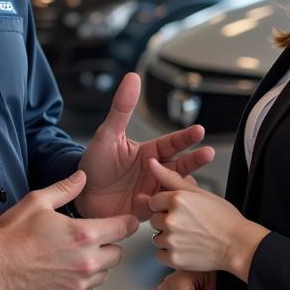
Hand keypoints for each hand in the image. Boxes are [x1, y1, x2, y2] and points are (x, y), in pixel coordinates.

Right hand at [0, 170, 138, 289]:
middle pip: (118, 254)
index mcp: (84, 235)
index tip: (126, 221)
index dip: (127, 222)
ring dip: (98, 263)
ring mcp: (78, 283)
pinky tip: (68, 269)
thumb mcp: (39, 201)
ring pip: (105, 273)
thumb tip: (82, 177)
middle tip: (93, 236)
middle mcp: (87, 261)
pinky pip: (89, 289)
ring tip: (77, 253)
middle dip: (110, 244)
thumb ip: (65, 188)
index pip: (123, 229)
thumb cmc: (14, 235)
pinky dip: (84, 280)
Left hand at [77, 72, 214, 221]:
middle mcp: (154, 172)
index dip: (185, 137)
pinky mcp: (146, 212)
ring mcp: (152, 192)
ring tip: (190, 184)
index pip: (171, 143)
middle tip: (208, 153)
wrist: (80, 195)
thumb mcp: (108, 134)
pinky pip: (159, 209)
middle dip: (195, 160)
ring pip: (174, 188)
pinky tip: (157, 202)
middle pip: (180, 165)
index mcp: (149, 153)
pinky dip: (161, 206)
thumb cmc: (94, 164)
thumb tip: (132, 77)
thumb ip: (122, 108)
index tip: (199, 130)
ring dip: (182, 186)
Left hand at [148, 160, 268, 281]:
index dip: (166, 206)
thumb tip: (152, 163)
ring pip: (157, 237)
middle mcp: (171, 219)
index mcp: (177, 199)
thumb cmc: (224, 219)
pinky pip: (160, 255)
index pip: (155, 201)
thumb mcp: (200, 192)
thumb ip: (171, 178)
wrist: (238, 245)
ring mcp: (172, 240)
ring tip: (189, 237)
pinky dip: (170, 254)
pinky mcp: (174, 258)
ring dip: (168, 238)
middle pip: (155, 219)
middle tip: (187, 225)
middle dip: (166, 221)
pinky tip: (186, 249)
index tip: (180, 211)